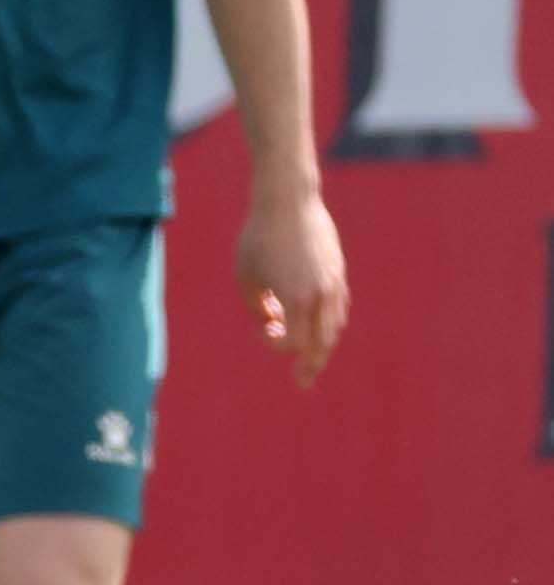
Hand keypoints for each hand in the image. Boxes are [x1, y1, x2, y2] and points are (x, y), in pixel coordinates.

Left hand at [242, 183, 348, 384]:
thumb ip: (258, 306)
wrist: (290, 203)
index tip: (263, 329)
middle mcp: (321, 296)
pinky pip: (337, 307)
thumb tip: (273, 321)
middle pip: (322, 343)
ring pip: (333, 326)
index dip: (276, 345)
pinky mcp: (338, 272)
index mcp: (298, 300)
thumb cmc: (259, 238)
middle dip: (311, 364)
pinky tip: (317, 326)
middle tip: (303, 382)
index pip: (295, 343)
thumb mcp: (246, 275)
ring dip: (321, 343)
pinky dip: (328, 321)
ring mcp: (334, 284)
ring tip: (311, 357)